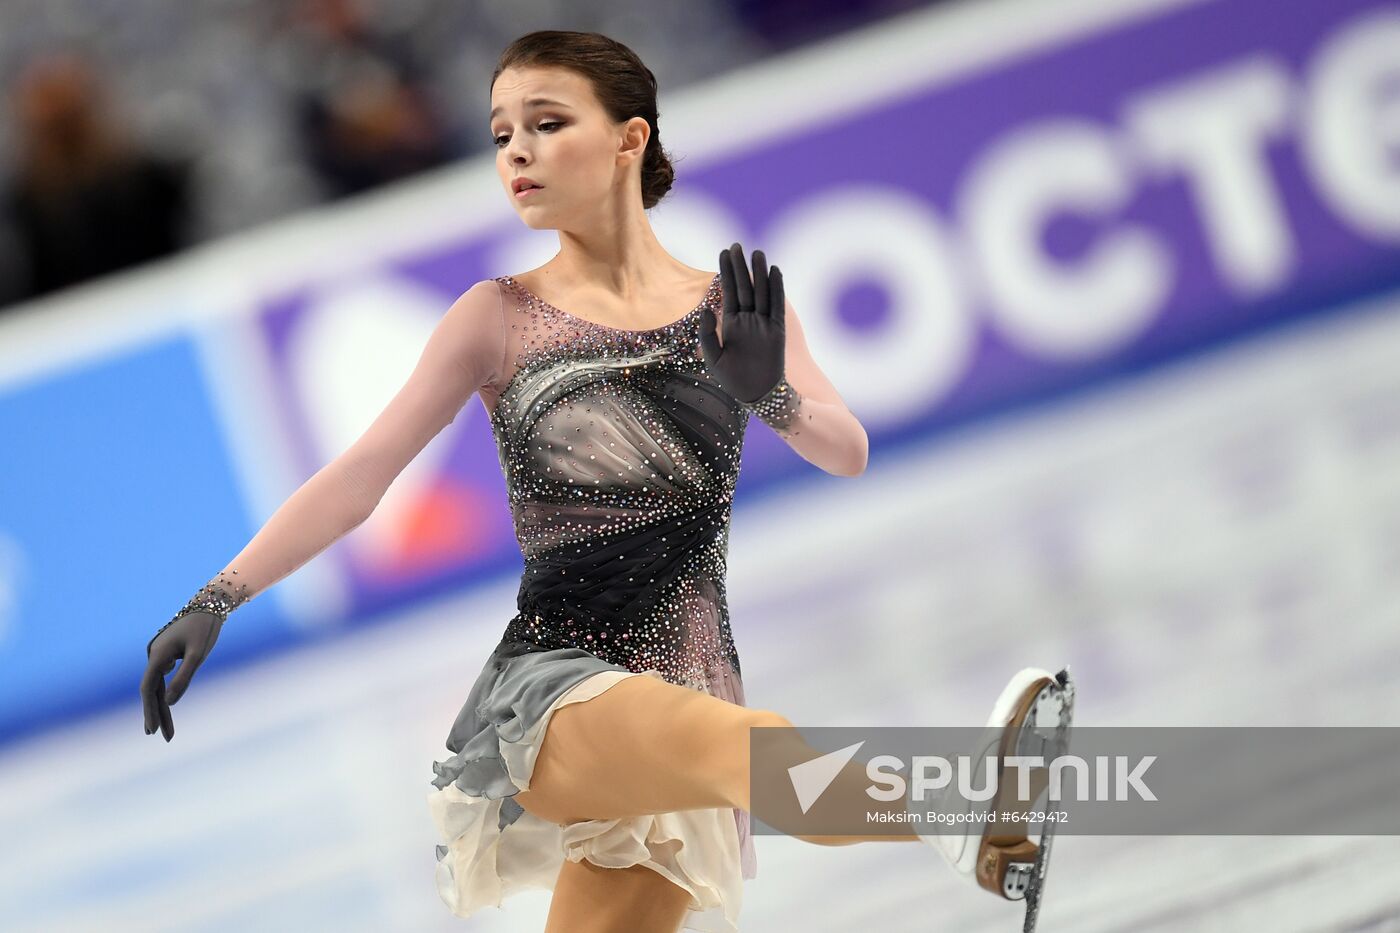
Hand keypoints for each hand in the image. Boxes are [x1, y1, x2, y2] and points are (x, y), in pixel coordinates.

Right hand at [140, 610, 223, 741]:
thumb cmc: (205, 628)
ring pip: (158, 686)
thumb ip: (184, 678)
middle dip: (157, 713)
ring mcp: (159, 655)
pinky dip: (166, 693)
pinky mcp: (166, 655)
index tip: (152, 730)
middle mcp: (154, 655)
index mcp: (158, 655)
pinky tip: (166, 707)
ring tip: (166, 731)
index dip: (149, 709)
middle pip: (152, 690)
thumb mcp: (199, 655)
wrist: (209, 605)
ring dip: (162, 706)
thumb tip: (169, 703)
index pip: (148, 688)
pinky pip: (163, 679)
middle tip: (161, 737)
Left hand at [700, 242, 784, 404]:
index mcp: (731, 324)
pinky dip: (776, 288)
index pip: (729, 291)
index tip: (724, 251)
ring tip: (757, 252)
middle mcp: (747, 320)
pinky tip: (774, 271)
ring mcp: (763, 324)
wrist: (757, 396)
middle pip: (745, 287)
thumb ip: (707, 334)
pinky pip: (776, 305)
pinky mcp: (777, 331)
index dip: (727, 272)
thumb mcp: (713, 358)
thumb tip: (706, 308)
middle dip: (740, 266)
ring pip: (762, 292)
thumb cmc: (733, 380)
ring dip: (759, 272)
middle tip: (737, 244)